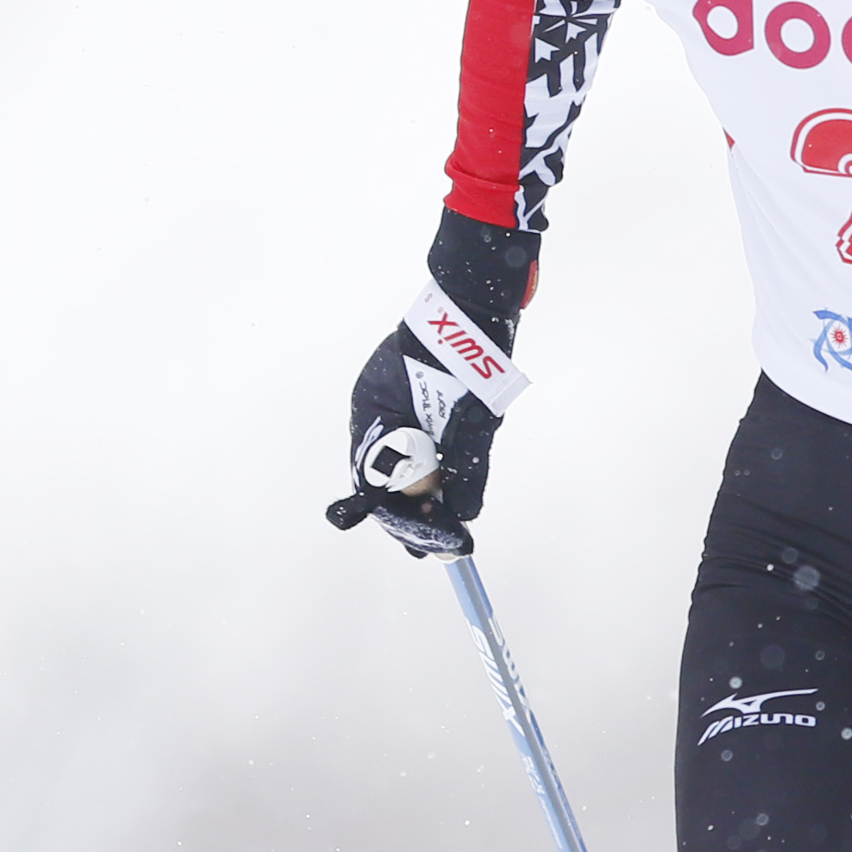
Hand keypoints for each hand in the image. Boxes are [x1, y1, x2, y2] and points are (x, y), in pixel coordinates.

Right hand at [332, 222, 538, 553]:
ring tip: (450, 532)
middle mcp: (379, 415)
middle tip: (444, 549)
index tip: (436, 547)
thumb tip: (458, 516)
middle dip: (415, 518)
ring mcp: (398, 407)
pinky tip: (456, 502)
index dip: (407, 523)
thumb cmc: (467, 355)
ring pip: (410, 468)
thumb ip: (460, 467)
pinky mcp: (423, 404)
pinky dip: (442, 474)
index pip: (377, 485)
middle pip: (389, 482)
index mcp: (373, 416)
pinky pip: (426, 450)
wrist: (478, 302)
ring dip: (429, 498)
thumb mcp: (467, 420)